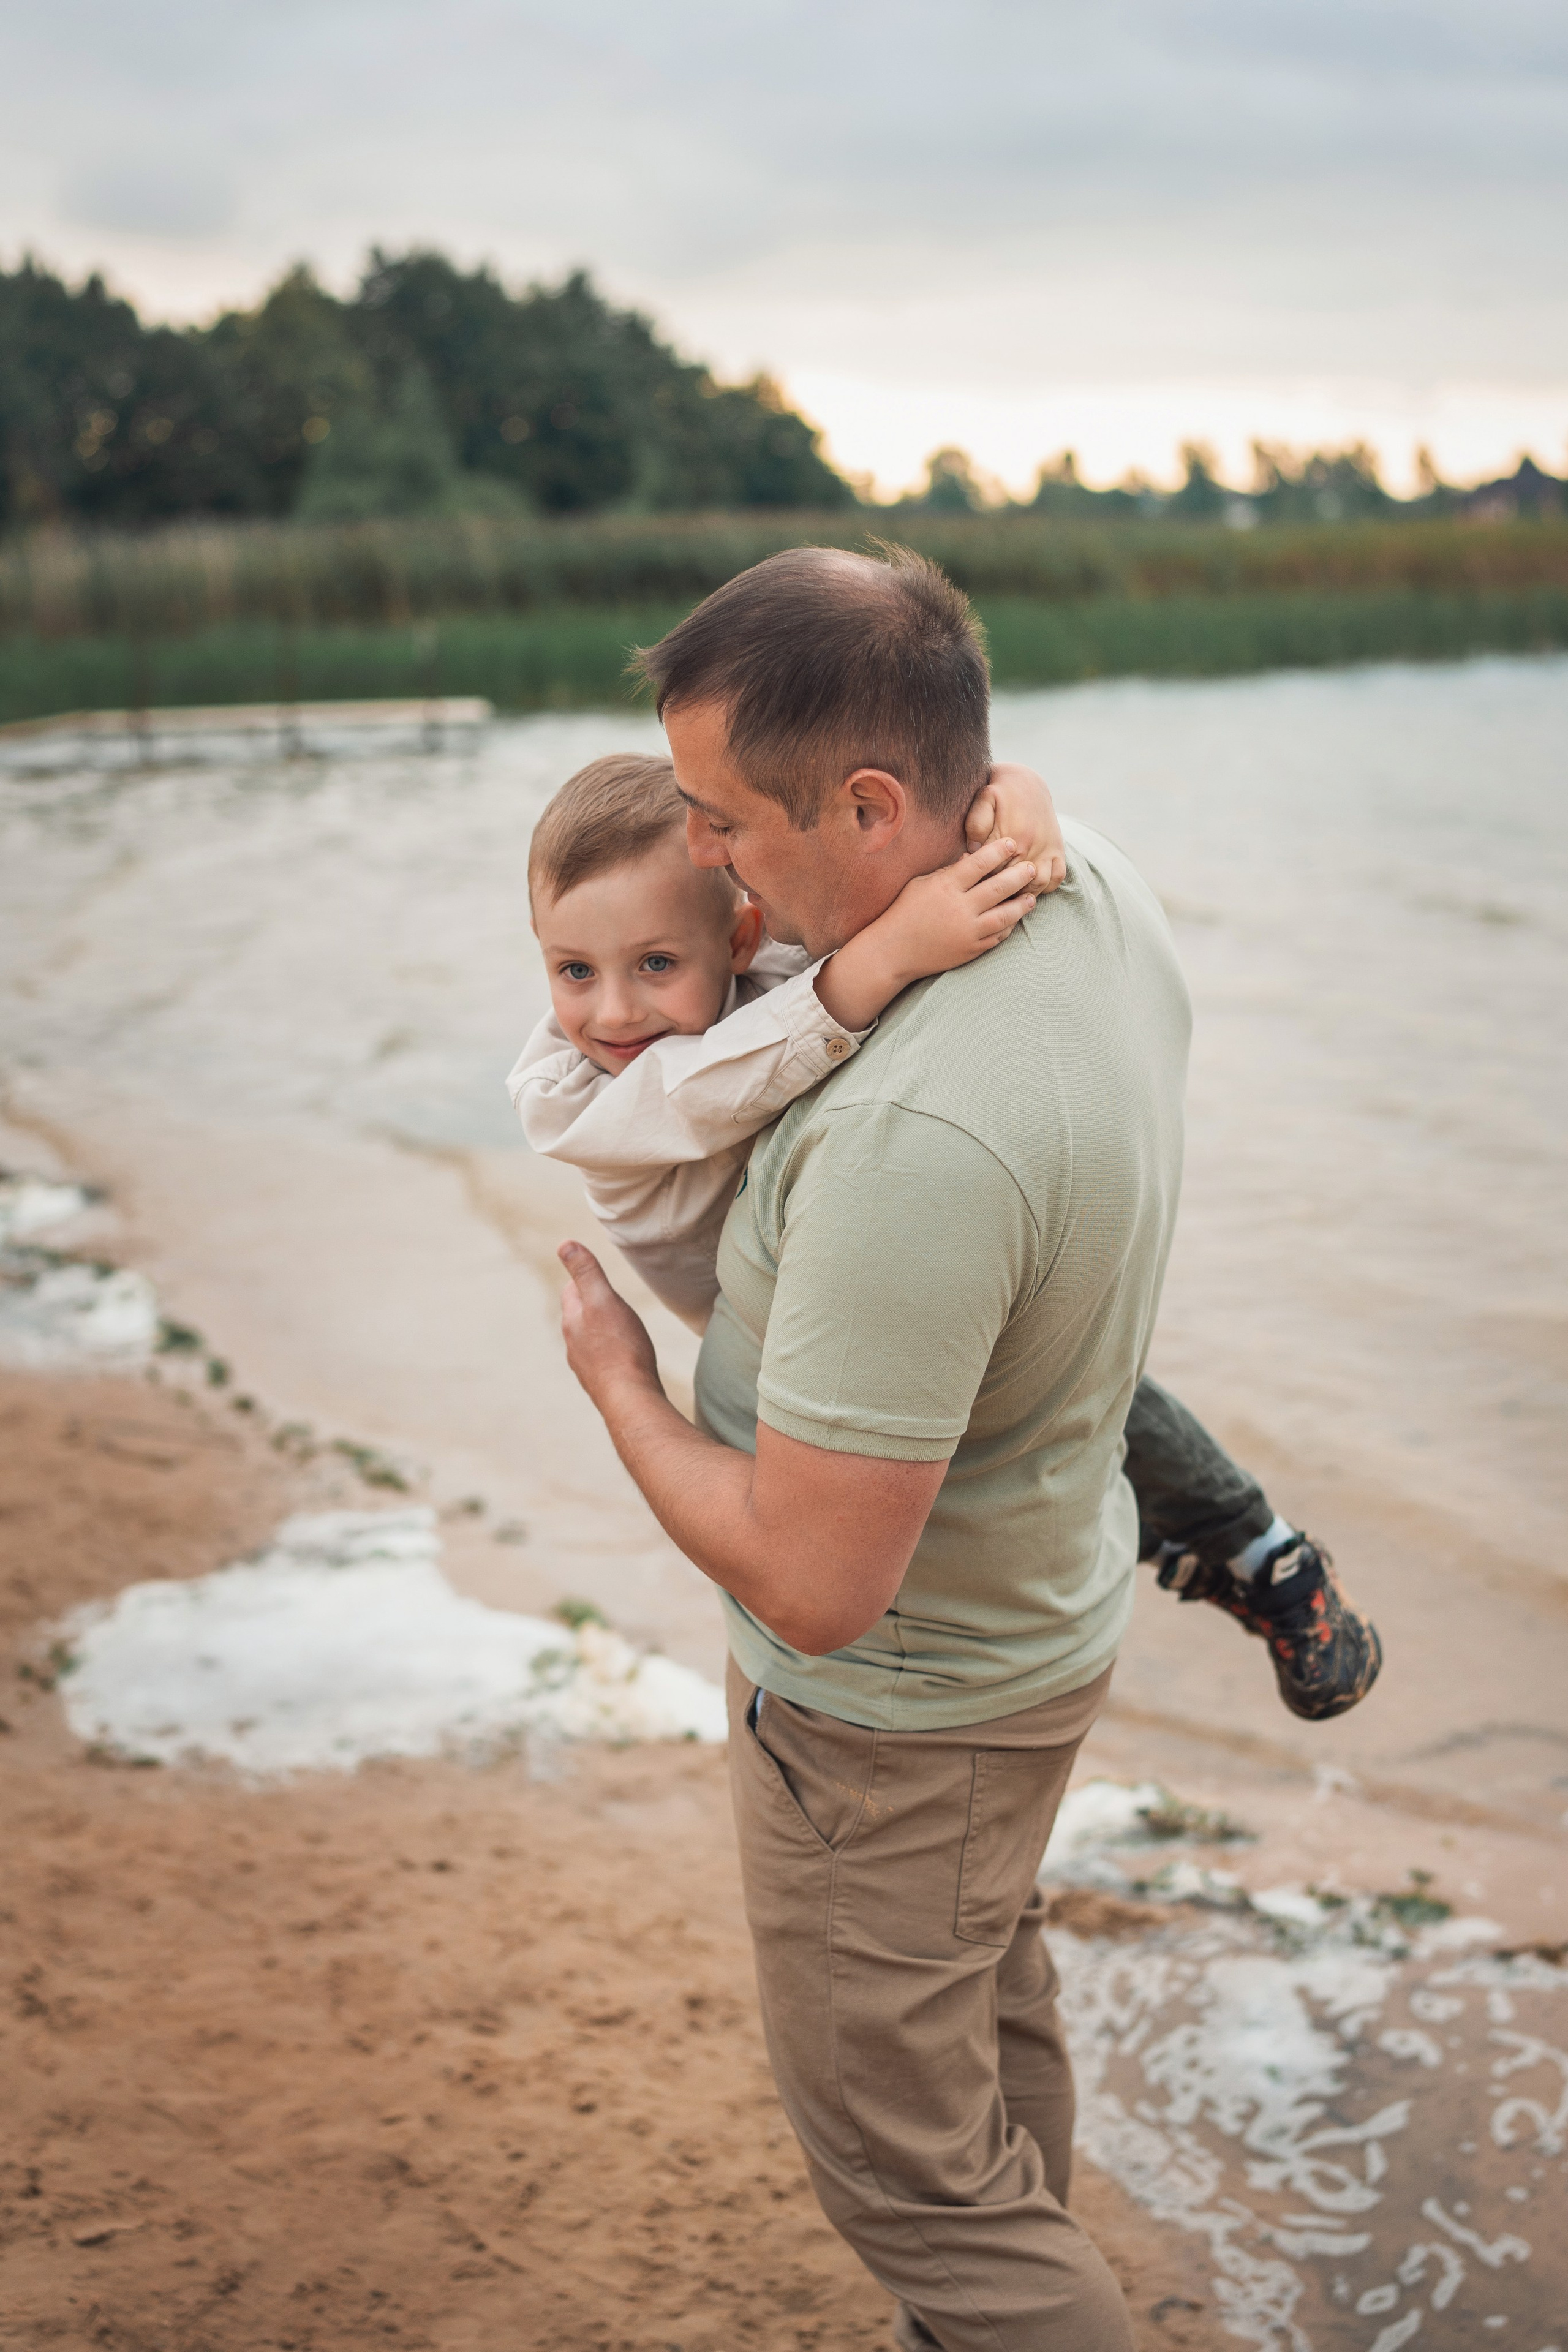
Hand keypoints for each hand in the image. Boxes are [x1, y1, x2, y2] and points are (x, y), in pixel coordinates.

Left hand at [557, 1240, 661, 1408]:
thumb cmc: (620, 1347)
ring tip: (618, 1326)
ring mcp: (586, 1366)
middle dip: (592, 1305)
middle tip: (610, 1298)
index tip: (595, 1274)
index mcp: (572, 1320)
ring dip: (601, 1331)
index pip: (571, 1290)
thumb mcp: (603, 1300)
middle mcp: (573, 1344)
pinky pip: (603, 1360)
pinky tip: (624, 1356)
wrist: (629, 1398)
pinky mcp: (602, 1383)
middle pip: (578, 1316)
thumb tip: (564, 1244)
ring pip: (589, 1340)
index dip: (583, 1279)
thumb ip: (586, 1272)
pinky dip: (611, 1352)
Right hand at [814, 837, 1037, 1029]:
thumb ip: (949, 871)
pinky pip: (997, 936)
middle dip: (1019, 875)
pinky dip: (1008, 926)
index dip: (999, 851)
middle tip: (1032, 868)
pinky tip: (1014, 919)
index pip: (980, 863)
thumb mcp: (922, 884)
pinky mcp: (971, 949)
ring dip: (1021, 904)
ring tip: (1031, 896)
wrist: (893, 952)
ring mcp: (968, 931)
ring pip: (1005, 915)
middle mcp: (960, 908)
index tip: (1012, 843)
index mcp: (946, 886)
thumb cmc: (904, 912)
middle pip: (999, 888)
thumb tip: (974, 857)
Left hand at [966, 762, 1066, 891]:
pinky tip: (1030, 884)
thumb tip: (974, 849)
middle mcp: (1031, 845)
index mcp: (1011, 836)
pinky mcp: (1057, 849)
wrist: (1026, 782)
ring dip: (1024, 893)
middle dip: (1000, 890)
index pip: (993, 873)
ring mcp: (1047, 849)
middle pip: (1013, 883)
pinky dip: (1046, 886)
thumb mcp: (983, 799)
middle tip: (987, 893)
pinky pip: (1057, 877)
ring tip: (1008, 893)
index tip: (973, 881)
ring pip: (1037, 885)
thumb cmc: (999, 791)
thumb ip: (976, 824)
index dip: (981, 880)